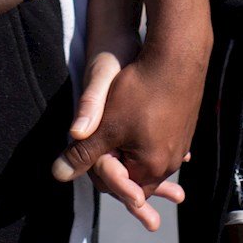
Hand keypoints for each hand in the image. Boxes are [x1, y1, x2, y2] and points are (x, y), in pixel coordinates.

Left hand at [52, 36, 201, 230]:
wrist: (177, 57)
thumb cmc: (141, 90)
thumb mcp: (106, 123)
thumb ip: (83, 153)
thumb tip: (58, 173)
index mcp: (152, 168)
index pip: (119, 185)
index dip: (99, 170)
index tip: (90, 149)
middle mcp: (171, 163)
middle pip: (135, 175)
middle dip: (117, 163)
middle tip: (101, 142)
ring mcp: (181, 146)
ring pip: (148, 157)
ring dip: (132, 150)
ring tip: (117, 131)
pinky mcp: (184, 129)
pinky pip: (161, 143)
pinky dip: (147, 139)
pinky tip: (138, 123)